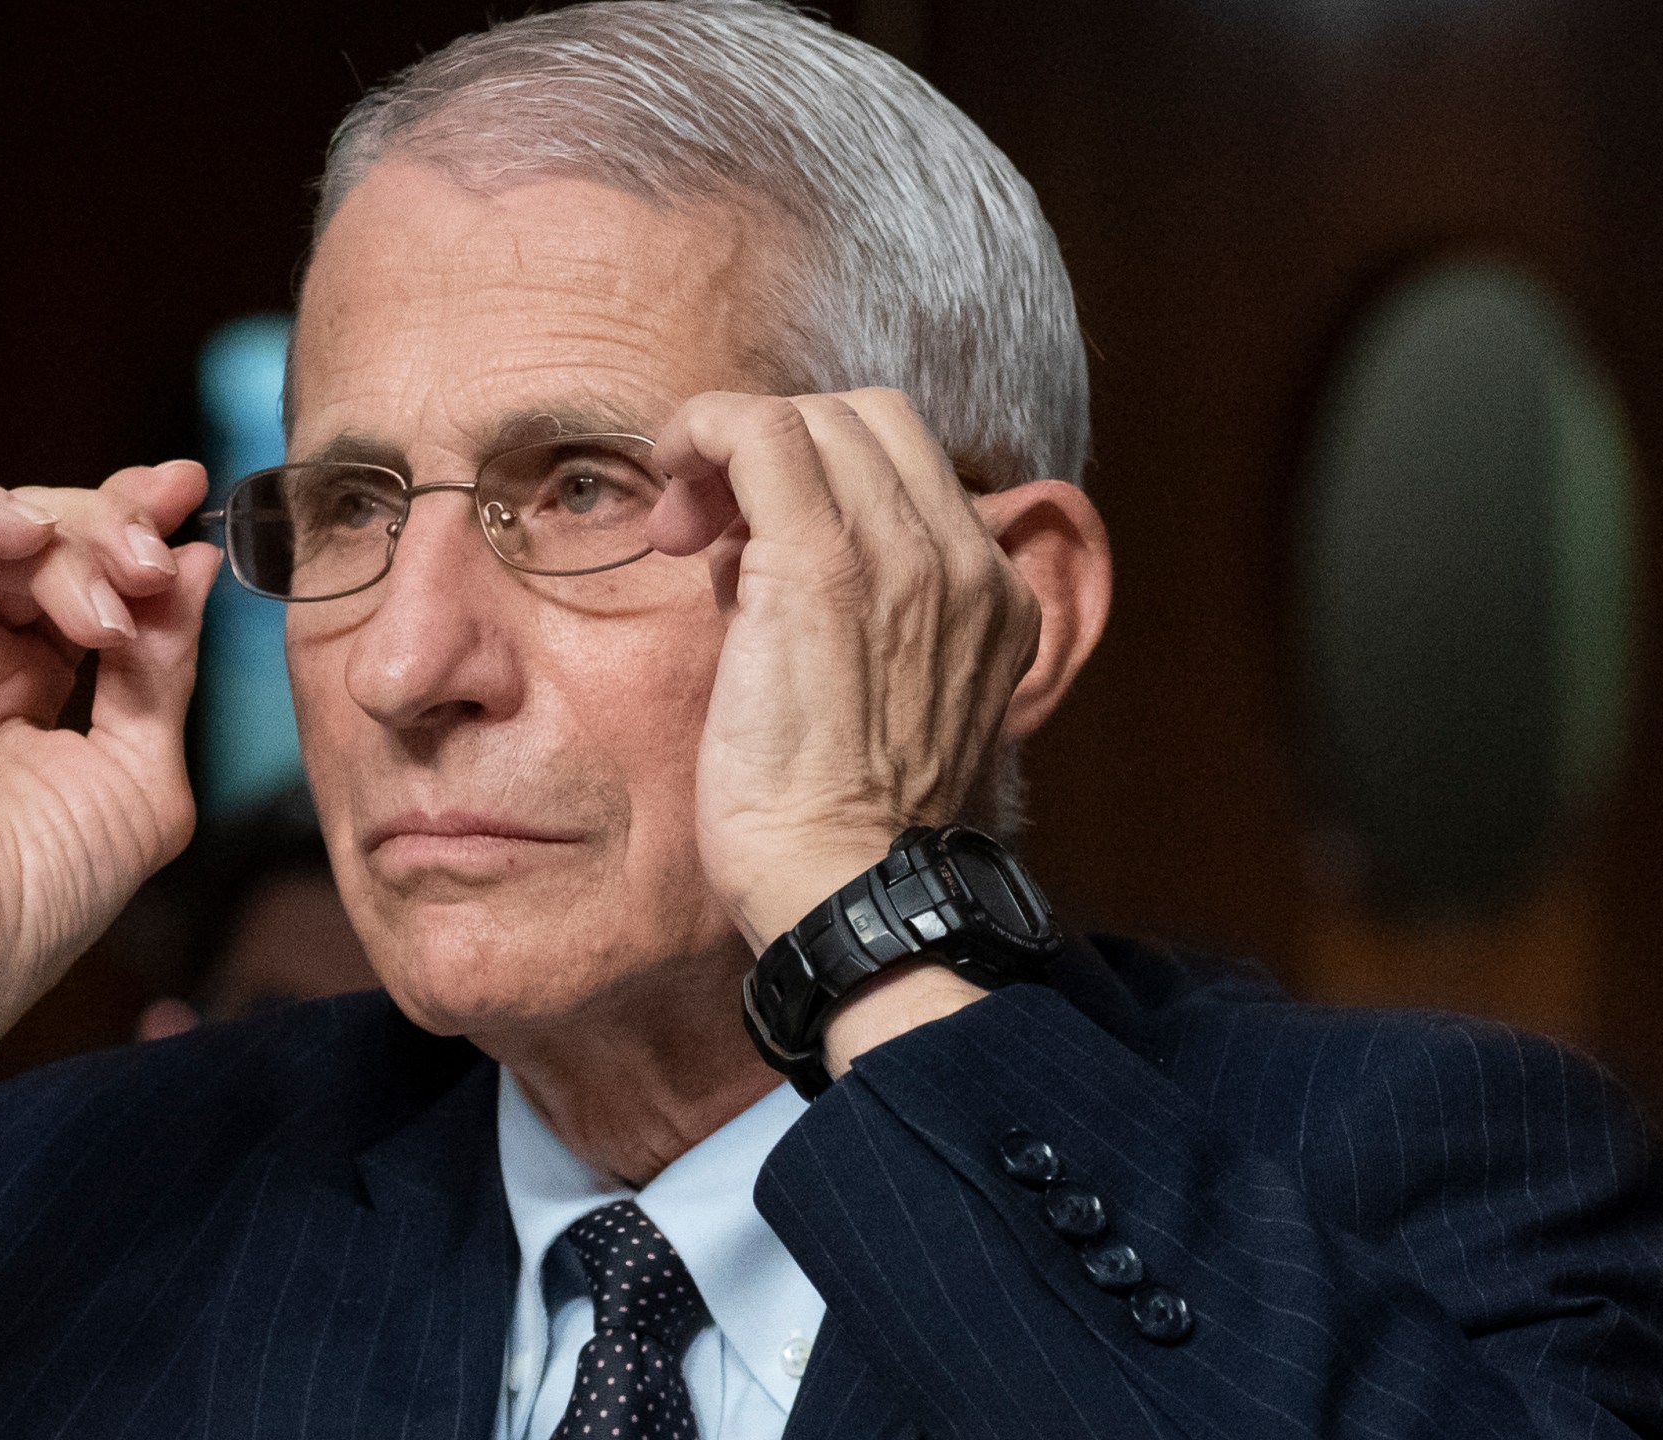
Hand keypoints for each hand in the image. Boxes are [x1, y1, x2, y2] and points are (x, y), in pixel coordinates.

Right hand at [0, 462, 220, 1260]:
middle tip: (161, 568)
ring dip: (65, 532)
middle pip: (44, 528)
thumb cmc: (41, 894)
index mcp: (31, 673)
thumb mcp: (142, 766)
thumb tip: (196, 562)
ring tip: (114, 593)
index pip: (83, 561)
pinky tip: (29, 540)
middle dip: (117, 528)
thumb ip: (166, 663)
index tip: (198, 499)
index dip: (137, 519)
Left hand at [647, 389, 1106, 954]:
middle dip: (777, 448)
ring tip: (681, 530)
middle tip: (702, 527)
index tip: (744, 539)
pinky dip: (705, 432)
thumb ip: (839, 609)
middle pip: (869, 422)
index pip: (908, 466)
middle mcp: (967, 562)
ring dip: (732, 448)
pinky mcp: (824, 564)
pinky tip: (669, 486)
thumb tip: (749, 546)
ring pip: (817, 417)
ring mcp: (905, 556)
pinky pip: (762, 432)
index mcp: (993, 596)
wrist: (840, 887)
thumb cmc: (832, 822)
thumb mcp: (871, 699)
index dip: (821, 475)